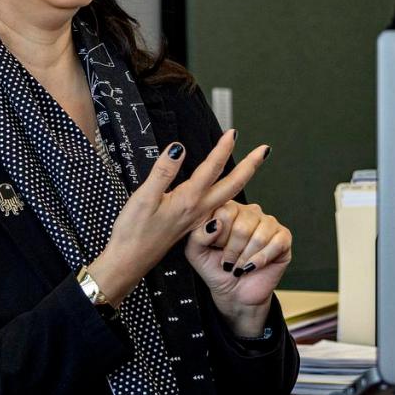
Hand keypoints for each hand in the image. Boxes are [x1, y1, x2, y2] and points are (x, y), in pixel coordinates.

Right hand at [87, 130, 269, 306]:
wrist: (130, 261)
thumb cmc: (133, 232)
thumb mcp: (144, 198)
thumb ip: (163, 172)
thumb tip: (179, 148)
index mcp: (188, 200)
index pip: (212, 168)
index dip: (223, 148)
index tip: (233, 133)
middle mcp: (198, 210)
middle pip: (232, 185)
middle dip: (250, 166)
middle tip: (265, 150)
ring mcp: (197, 219)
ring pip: (226, 196)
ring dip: (241, 179)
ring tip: (250, 166)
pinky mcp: (191, 224)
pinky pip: (217, 207)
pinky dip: (227, 193)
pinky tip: (225, 190)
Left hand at [185, 200, 291, 336]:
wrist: (234, 293)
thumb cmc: (215, 269)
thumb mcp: (196, 252)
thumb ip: (198, 235)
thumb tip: (215, 223)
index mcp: (229, 208)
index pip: (226, 212)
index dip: (219, 236)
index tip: (215, 248)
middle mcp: (250, 211)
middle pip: (243, 226)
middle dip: (233, 251)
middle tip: (228, 262)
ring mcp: (269, 223)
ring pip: (260, 236)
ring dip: (246, 258)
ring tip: (239, 266)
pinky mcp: (284, 238)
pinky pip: (277, 244)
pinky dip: (261, 260)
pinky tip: (252, 266)